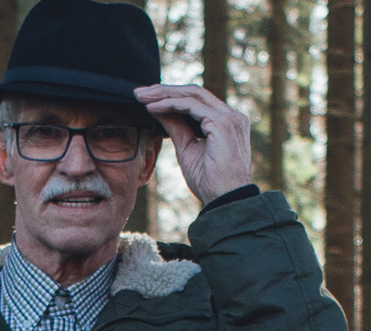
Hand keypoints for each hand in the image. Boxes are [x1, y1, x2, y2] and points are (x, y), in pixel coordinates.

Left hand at [134, 84, 253, 204]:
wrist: (224, 200)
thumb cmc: (209, 181)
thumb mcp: (187, 149)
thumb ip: (176, 127)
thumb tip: (158, 110)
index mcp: (226, 122)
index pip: (197, 100)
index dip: (171, 96)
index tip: (148, 99)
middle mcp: (232, 115)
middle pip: (194, 92)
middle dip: (164, 90)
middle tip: (139, 93)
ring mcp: (229, 117)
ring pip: (192, 94)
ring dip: (164, 94)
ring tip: (142, 98)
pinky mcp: (223, 122)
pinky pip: (191, 106)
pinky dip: (170, 104)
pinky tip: (152, 108)